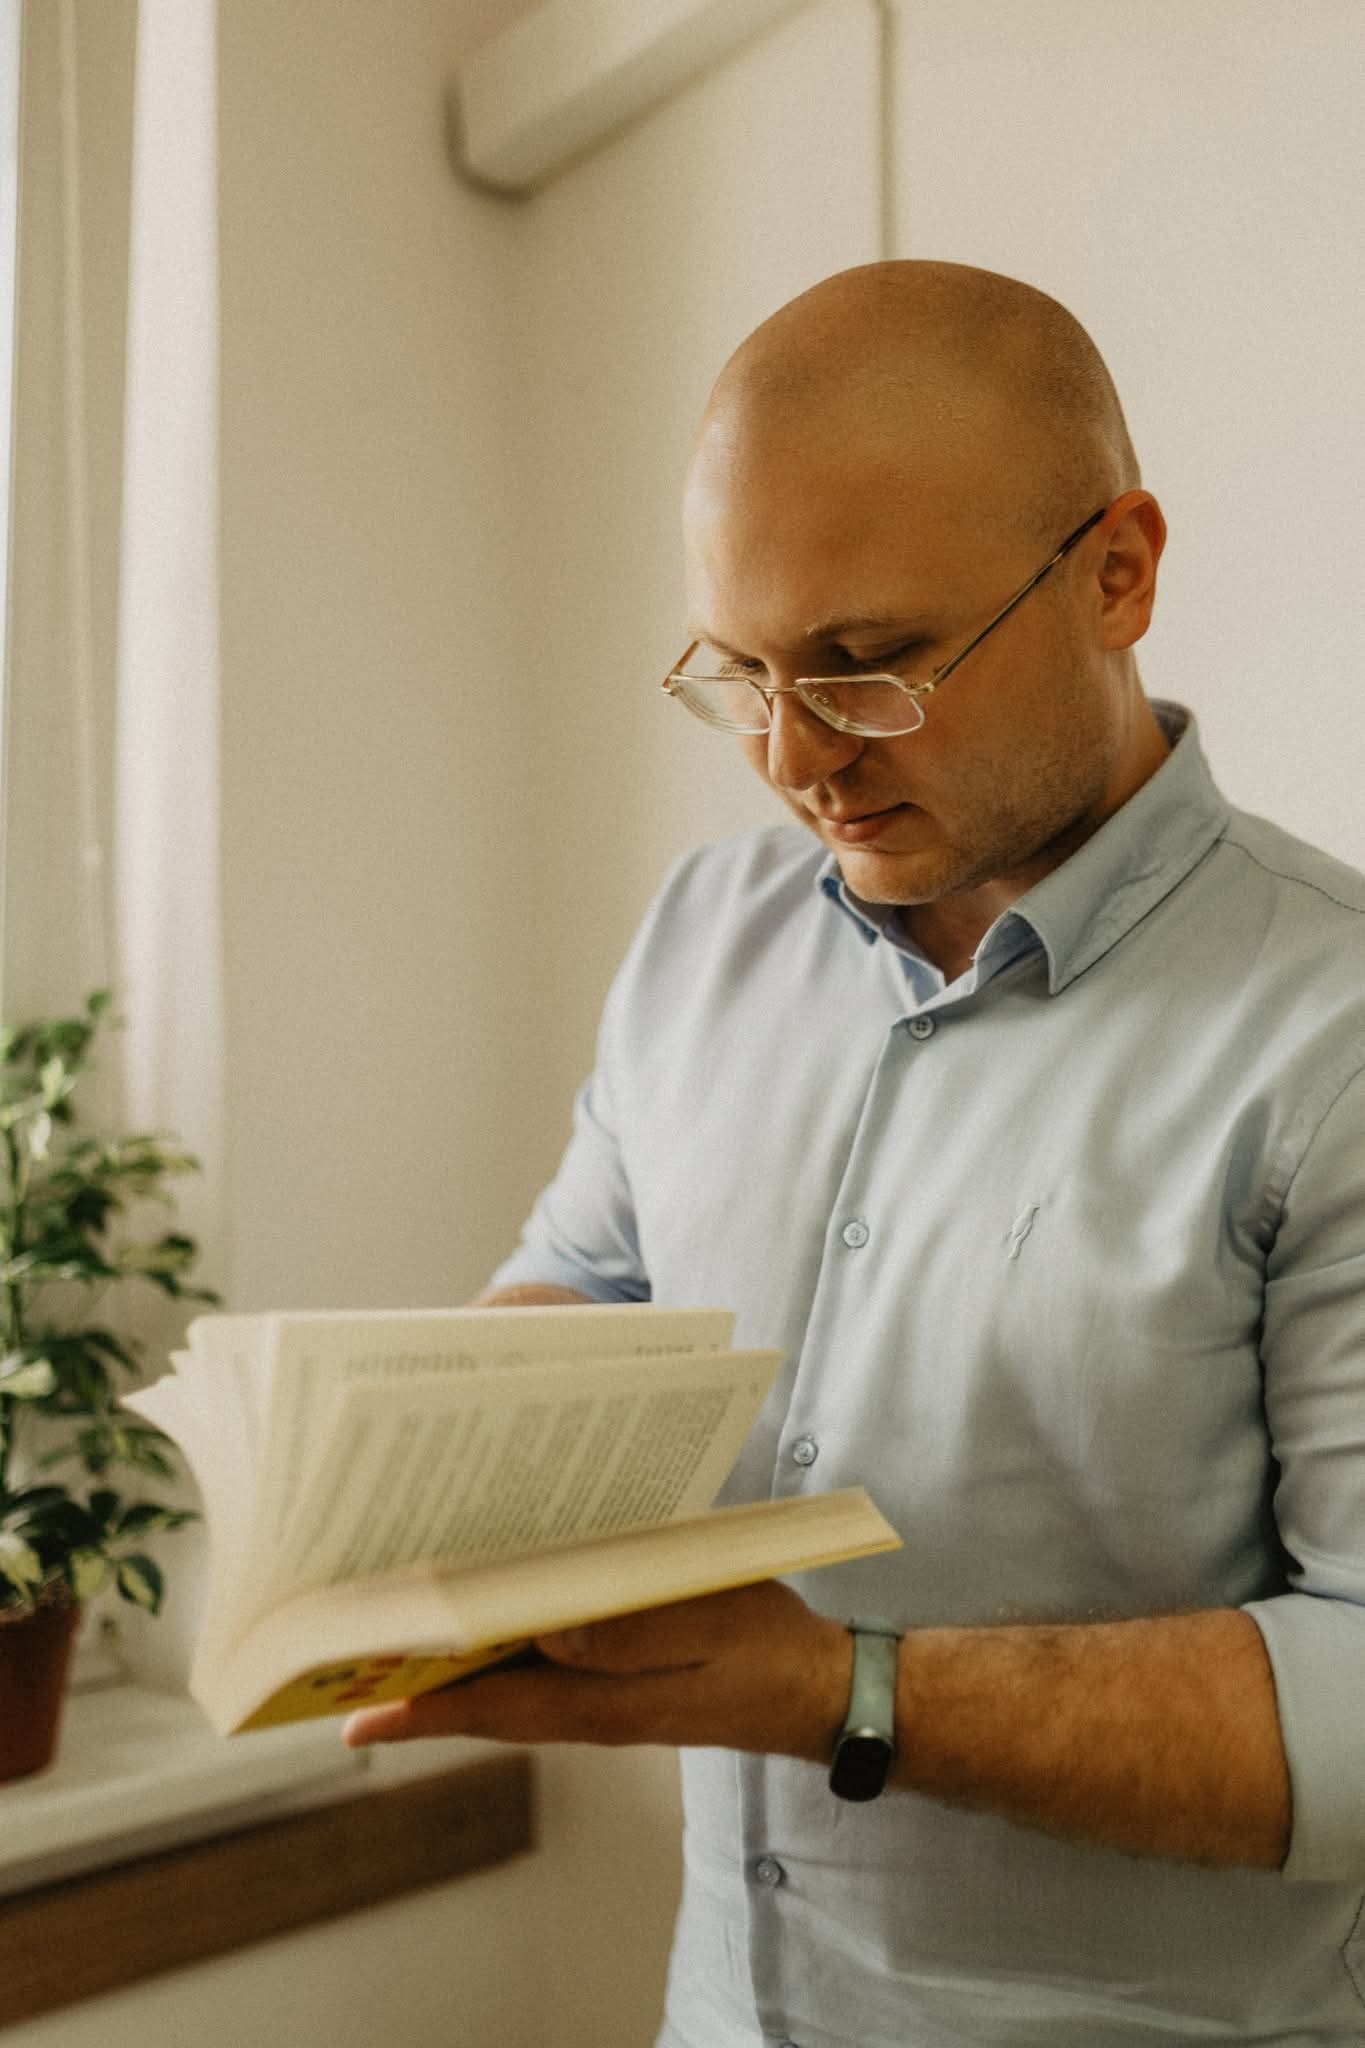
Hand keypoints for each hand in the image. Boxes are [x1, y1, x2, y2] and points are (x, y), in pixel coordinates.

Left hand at [342, 1579, 851, 1761]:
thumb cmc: (765, 1652)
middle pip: (484, 1700)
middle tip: (349, 1661)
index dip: (421, 1711)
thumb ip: (627, 1634)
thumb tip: (546, 1631)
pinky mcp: (618, 1681)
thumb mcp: (705, 1625)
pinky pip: (541, 1672)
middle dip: (418, 1682)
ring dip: (453, 1664)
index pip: (492, 1708)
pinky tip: (491, 1613)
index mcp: (601, 1701)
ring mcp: (602, 1698)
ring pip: (507, 1686)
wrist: (818, 1690)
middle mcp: (588, 1707)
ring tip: (395, 1634)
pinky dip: (504, 1647)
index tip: (355, 1716)